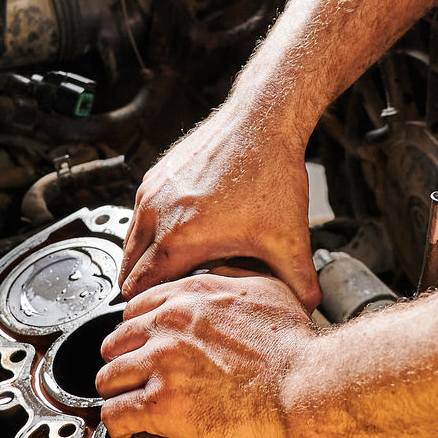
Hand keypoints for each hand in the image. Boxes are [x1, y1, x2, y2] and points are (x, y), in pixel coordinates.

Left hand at [96, 272, 324, 437]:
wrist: (308, 387)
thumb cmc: (298, 349)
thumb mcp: (269, 291)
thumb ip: (234, 281)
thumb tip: (221, 282)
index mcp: (193, 297)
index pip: (137, 309)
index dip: (137, 333)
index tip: (141, 348)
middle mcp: (170, 324)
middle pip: (116, 342)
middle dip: (123, 362)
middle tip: (134, 380)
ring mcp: (162, 363)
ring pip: (108, 377)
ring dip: (117, 395)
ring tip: (129, 409)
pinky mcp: (161, 403)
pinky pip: (115, 415)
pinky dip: (118, 428)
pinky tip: (130, 434)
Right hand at [119, 110, 319, 305]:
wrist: (262, 121)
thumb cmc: (269, 173)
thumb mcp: (289, 240)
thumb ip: (300, 283)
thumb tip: (308, 311)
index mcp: (180, 238)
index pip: (142, 286)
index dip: (145, 306)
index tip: (151, 316)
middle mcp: (158, 213)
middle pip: (129, 265)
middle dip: (139, 286)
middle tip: (155, 302)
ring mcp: (153, 190)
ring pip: (131, 237)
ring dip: (140, 257)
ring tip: (160, 272)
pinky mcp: (155, 174)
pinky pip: (139, 212)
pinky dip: (147, 228)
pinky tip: (170, 235)